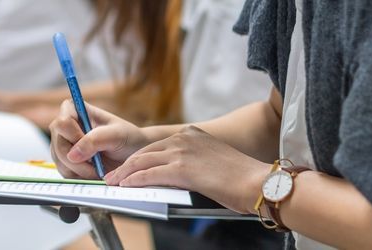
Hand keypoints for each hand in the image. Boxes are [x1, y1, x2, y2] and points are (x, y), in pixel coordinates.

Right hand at [49, 100, 149, 178]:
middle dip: (79, 160)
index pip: (62, 123)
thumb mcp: (116, 135)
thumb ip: (95, 140)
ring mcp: (61, 145)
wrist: (131, 155)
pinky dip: (81, 177)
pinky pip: (65, 173)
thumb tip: (72, 155)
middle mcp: (63, 127)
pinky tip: (94, 172)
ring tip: (100, 168)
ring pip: (60, 162)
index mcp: (73, 110)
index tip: (94, 145)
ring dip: (81, 170)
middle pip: (59, 146)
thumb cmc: (126, 138)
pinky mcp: (63, 162)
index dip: (75, 137)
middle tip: (98, 165)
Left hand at [103, 126, 267, 213]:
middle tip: (112, 176)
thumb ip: (191, 162)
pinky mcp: (181, 169)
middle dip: (126, 166)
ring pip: (142, 162)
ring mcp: (181, 152)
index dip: (138, 159)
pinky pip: (149, 175)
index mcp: (191, 134)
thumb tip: (173, 174)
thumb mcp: (210, 160)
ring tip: (114, 183)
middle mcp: (184, 138)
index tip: (126, 168)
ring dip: (124, 174)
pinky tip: (125, 186)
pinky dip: (133, 181)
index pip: (156, 146)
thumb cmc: (240, 178)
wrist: (259, 182)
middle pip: (145, 152)